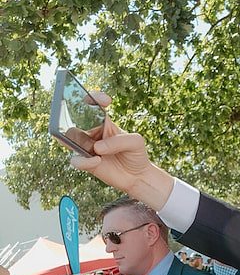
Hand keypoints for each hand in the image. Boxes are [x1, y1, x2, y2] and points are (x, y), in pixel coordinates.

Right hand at [66, 92, 174, 209]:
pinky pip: (77, 160)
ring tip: (92, 147)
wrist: (137, 177)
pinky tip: (97, 161)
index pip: (94, 106)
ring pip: (68, 138)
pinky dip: (85, 161)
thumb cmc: (136, 154)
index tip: (104, 100)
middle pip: (73, 119)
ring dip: (74, 140)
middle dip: (67, 114)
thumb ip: (119, 141)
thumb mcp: (135, 142)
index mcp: (104, 122)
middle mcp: (92, 133)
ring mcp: (87, 147)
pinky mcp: (86, 163)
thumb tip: (97, 148)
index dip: (95, 98)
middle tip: (74, 116)